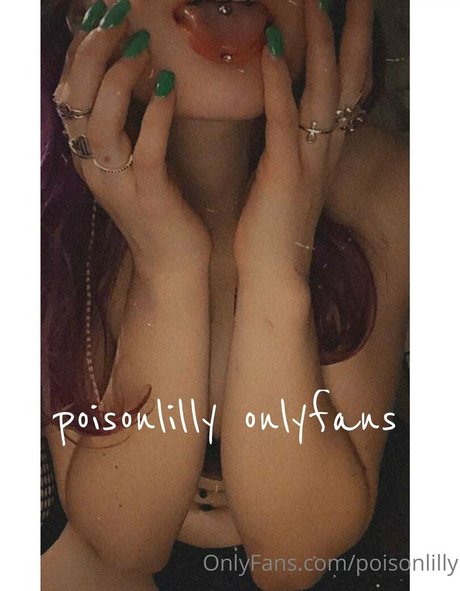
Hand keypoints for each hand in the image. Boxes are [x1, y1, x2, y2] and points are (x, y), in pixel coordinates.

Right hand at [54, 13, 210, 278]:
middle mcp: (94, 166)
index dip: (80, 51)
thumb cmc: (161, 206)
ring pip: (102, 122)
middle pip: (75, 99)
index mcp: (87, 154)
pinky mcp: (151, 196)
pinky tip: (168, 85)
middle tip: (119, 16)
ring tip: (142, 44)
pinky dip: (155, 114)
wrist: (173, 262)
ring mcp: (119, 184)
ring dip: (119, 77)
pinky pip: (147, 149)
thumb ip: (127, 124)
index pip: (69, 92)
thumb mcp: (134, 161)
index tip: (101, 16)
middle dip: (93, 51)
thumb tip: (133, 74)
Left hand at [234, 0, 373, 285]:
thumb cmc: (272, 230)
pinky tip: (270, 46)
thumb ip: (287, 149)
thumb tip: (277, 120)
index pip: (347, 94)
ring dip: (320, 43)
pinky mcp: (283, 173)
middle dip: (352, 34)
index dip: (352, 52)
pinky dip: (279, 81)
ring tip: (314, 0)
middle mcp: (325, 152)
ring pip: (322, 92)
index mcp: (325, 154)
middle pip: (347, 83)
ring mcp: (307, 161)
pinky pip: (283, 119)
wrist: (274, 275)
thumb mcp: (284, 182)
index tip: (350, 15)